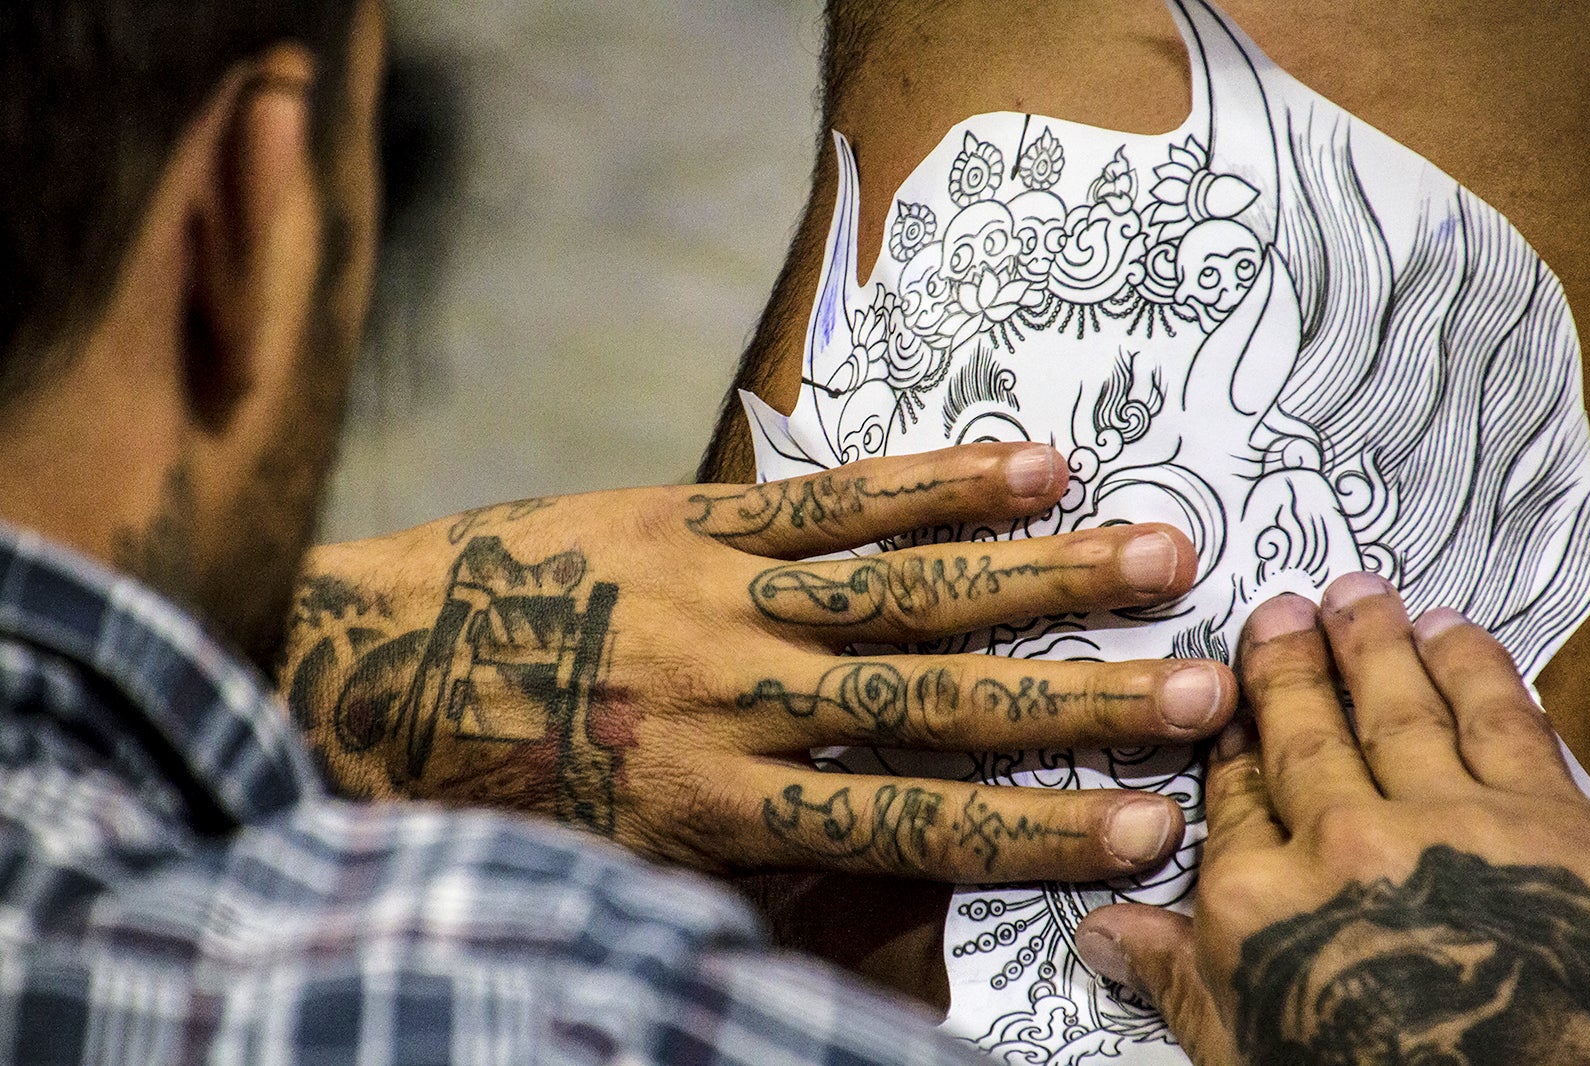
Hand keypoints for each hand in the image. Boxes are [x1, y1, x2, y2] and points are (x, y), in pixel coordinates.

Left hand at [280, 441, 1234, 882]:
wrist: (367, 671)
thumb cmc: (499, 790)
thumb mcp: (623, 868)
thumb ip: (761, 875)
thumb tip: (897, 894)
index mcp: (716, 806)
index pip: (908, 823)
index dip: (1036, 831)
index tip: (1151, 824)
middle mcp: (737, 698)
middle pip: (935, 700)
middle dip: (1077, 702)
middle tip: (1202, 689)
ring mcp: (721, 595)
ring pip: (904, 588)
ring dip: (1037, 574)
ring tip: (1155, 555)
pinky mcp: (694, 517)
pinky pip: (831, 501)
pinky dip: (933, 484)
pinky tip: (1028, 465)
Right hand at [1075, 572, 1589, 1063]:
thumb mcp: (1249, 1057)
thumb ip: (1179, 983)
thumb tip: (1105, 935)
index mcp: (1260, 905)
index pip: (1233, 802)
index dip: (1231, 749)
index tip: (1228, 713)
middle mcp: (1340, 846)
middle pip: (1303, 735)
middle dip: (1288, 667)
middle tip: (1278, 615)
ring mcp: (1443, 825)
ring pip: (1395, 709)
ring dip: (1372, 644)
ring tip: (1356, 598)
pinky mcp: (1547, 823)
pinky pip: (1500, 722)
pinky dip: (1474, 668)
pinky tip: (1452, 634)